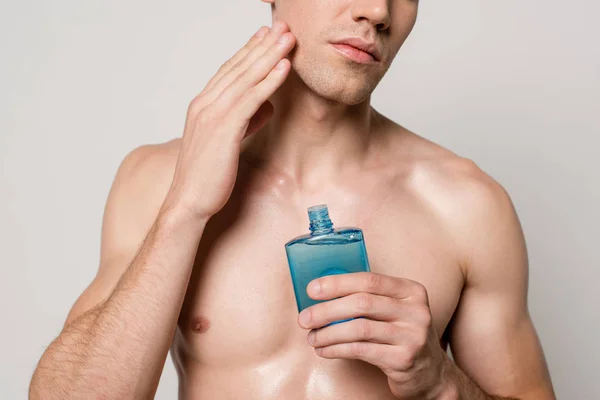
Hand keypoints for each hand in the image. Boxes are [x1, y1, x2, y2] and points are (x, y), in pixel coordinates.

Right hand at [164, 21, 295, 219]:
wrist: (189, 201)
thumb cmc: (207, 176)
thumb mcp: (228, 142)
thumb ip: (246, 121)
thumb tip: (266, 107)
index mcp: (203, 106)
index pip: (229, 71)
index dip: (249, 51)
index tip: (266, 35)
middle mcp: (205, 104)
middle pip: (238, 68)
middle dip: (263, 45)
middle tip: (282, 27)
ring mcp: (212, 115)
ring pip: (245, 78)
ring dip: (269, 56)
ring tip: (288, 38)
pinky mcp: (223, 129)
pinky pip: (250, 99)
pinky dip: (268, 81)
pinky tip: (284, 67)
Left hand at [298, 272, 450, 398]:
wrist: (432, 374)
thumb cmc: (402, 336)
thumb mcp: (396, 310)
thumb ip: (370, 298)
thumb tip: (323, 293)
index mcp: (411, 290)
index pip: (369, 280)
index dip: (337, 283)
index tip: (312, 289)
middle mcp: (415, 310)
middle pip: (361, 303)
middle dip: (326, 310)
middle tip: (304, 318)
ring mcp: (412, 335)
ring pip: (359, 328)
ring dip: (328, 333)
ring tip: (312, 337)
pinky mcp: (404, 359)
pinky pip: (361, 350)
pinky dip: (337, 349)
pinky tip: (324, 350)